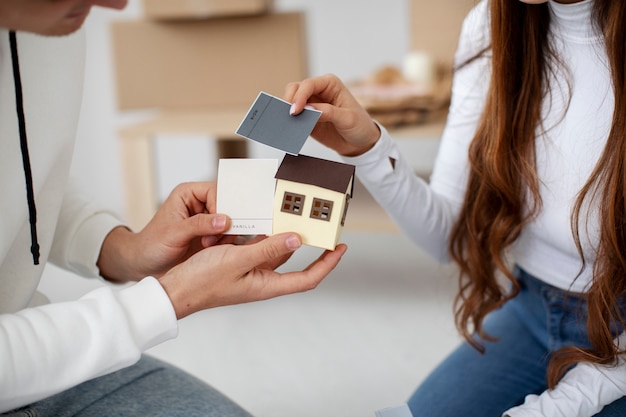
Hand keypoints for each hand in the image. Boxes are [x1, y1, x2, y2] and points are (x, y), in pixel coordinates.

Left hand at [98, 182, 230, 281]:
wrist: (145, 265)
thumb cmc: (152, 244)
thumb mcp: (174, 233)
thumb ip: (199, 225)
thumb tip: (224, 220)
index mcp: (189, 194)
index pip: (216, 191)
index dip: (222, 206)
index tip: (223, 223)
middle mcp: (200, 204)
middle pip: (227, 205)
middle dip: (226, 221)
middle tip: (218, 236)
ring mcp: (208, 220)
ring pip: (230, 221)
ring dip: (226, 234)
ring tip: (209, 245)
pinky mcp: (212, 235)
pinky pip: (228, 234)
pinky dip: (226, 242)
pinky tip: (213, 250)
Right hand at [158, 233, 347, 318]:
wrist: (173, 290)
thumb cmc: (201, 281)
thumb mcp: (237, 260)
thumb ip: (267, 249)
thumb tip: (297, 240)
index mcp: (267, 285)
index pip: (308, 278)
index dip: (327, 265)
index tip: (340, 248)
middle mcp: (262, 281)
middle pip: (296, 265)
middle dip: (312, 249)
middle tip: (322, 230)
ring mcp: (250, 273)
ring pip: (276, 253)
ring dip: (288, 238)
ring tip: (297, 219)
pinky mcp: (237, 265)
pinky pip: (258, 249)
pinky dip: (266, 236)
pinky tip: (264, 221)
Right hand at [284, 73, 380, 155]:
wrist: (360, 143)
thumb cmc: (360, 125)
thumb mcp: (348, 119)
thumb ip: (328, 112)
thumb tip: (308, 109)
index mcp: (330, 84)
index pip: (309, 84)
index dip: (299, 96)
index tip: (296, 110)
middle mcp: (319, 91)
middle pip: (295, 89)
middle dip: (289, 101)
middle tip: (289, 116)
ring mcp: (312, 104)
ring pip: (291, 102)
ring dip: (287, 111)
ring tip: (287, 123)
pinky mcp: (308, 119)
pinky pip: (294, 118)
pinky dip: (290, 122)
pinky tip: (290, 129)